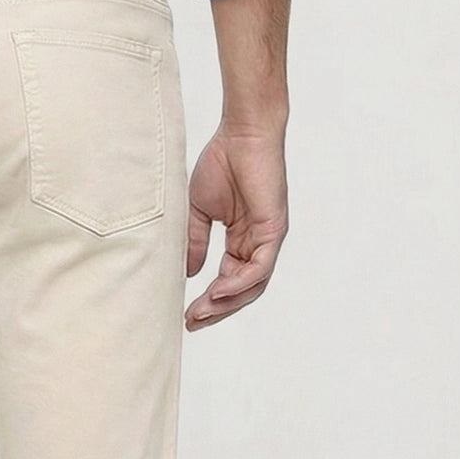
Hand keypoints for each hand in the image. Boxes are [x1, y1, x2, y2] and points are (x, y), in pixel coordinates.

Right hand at [184, 122, 288, 331]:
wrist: (242, 134)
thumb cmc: (222, 163)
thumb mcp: (200, 211)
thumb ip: (196, 242)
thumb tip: (188, 274)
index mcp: (241, 240)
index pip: (228, 281)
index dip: (208, 302)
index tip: (185, 315)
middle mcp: (257, 243)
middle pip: (242, 291)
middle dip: (216, 311)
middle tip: (192, 324)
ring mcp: (268, 238)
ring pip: (252, 286)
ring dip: (226, 304)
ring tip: (201, 313)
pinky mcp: (274, 229)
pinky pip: (259, 267)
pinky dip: (239, 283)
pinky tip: (217, 291)